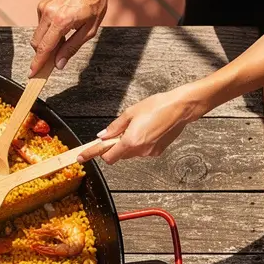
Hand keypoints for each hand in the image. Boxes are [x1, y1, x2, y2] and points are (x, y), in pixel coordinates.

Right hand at [32, 0, 110, 74]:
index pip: (44, 48)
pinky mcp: (42, 4)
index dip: (37, 63)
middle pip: (36, 42)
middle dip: (42, 52)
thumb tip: (59, 64)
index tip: (32, 73)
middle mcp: (49, 13)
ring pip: (37, 33)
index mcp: (61, 21)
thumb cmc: (94, 3)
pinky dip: (47, 29)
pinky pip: (40, 23)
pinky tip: (61, 23)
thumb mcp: (89, 30)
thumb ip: (72, 48)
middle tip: (54, 57)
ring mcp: (43, 7)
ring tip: (64, 34)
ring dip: (46, 39)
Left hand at [79, 84, 205, 163]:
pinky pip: (142, 151)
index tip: (82, 157)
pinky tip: (148, 131)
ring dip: (128, 145)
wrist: (180, 108)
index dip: (94, 155)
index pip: (107, 155)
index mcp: (130, 141)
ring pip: (130, 153)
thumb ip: (115, 127)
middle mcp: (139, 150)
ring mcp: (149, 153)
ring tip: (138, 127)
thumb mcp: (130, 113)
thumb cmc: (158, 106)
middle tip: (118, 132)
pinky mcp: (157, 152)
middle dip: (114, 146)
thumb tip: (103, 135)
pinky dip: (140, 144)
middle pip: (118, 156)